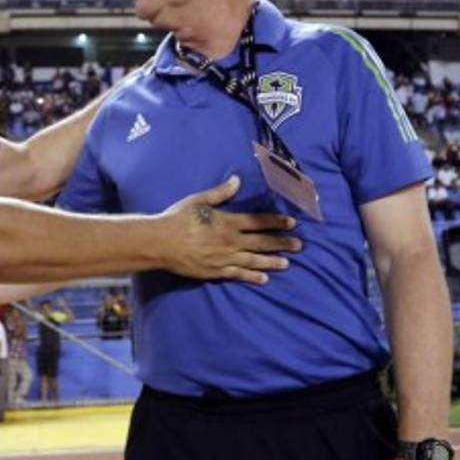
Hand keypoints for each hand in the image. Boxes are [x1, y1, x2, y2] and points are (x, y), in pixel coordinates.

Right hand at [157, 176, 299, 283]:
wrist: (160, 243)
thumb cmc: (178, 218)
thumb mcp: (199, 200)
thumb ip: (220, 193)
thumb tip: (237, 180)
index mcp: (228, 222)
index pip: (258, 222)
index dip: (276, 222)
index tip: (292, 223)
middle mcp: (230, 242)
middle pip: (261, 243)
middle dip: (282, 243)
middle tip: (299, 245)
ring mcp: (224, 258)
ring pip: (254, 261)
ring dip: (272, 261)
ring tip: (287, 263)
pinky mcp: (216, 271)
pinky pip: (238, 274)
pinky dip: (252, 277)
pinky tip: (264, 279)